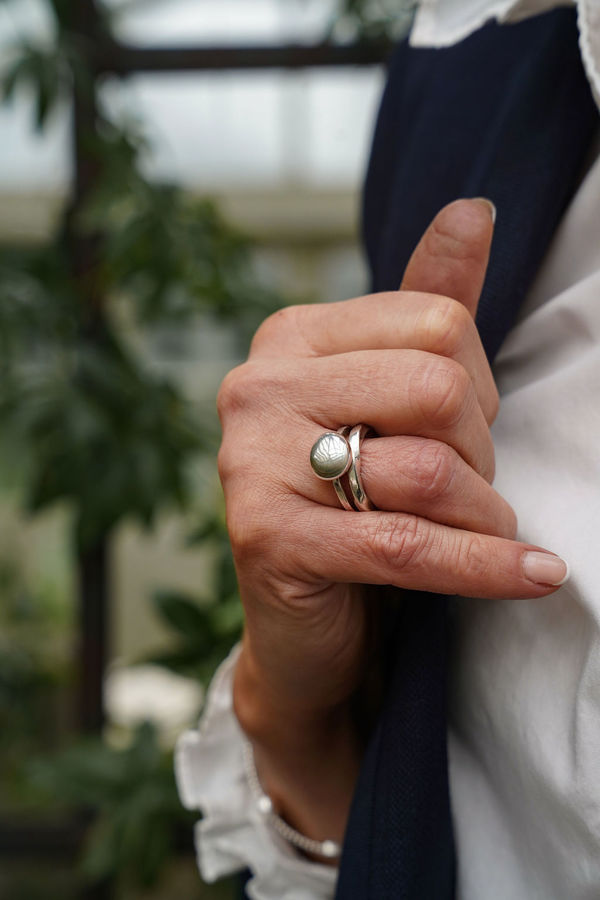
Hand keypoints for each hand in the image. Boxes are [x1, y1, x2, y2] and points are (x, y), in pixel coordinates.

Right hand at [217, 199, 566, 845]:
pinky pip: (408, 545)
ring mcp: (252, 462)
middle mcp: (258, 386)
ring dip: (485, 513)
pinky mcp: (267, 539)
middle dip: (482, 449)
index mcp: (290, 336)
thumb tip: (472, 209)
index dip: (479, 385)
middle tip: (472, 488)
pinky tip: (536, 575)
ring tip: (483, 532)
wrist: (305, 616)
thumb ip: (429, 304)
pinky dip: (487, 567)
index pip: (438, 322)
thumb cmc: (356, 497)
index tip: (465, 431)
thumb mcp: (394, 398)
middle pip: (437, 387)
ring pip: (427, 469)